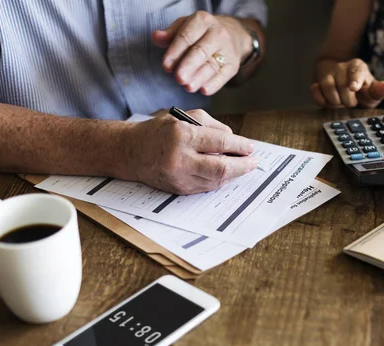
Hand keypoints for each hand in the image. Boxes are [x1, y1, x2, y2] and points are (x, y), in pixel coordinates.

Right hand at [121, 110, 257, 194]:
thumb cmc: (160, 131)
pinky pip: (206, 187)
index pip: (221, 142)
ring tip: (242, 166)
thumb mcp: (185, 118)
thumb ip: (213, 126)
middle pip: (221, 168)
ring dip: (233, 175)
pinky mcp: (179, 189)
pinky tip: (226, 173)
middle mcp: (180, 159)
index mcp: (182, 136)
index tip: (251, 147)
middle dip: (242, 166)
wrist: (130, 152)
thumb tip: (235, 140)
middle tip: (253, 162)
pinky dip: (219, 180)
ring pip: (216, 181)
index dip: (240, 146)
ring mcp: (179, 177)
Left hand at [152, 12, 251, 95]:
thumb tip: (156, 37)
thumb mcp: (184, 27)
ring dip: (199, 78)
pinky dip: (214, 84)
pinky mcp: (233, 65)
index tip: (166, 66)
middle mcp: (218, 33)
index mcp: (203, 21)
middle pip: (201, 51)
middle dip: (189, 66)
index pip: (187, 37)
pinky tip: (204, 90)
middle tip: (179, 78)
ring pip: (212, 65)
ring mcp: (227, 50)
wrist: (230, 36)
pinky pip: (223, 76)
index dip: (175, 52)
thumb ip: (169, 35)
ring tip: (188, 87)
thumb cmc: (200, 34)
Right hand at [311, 58, 383, 107]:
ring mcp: (327, 74)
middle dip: (348, 100)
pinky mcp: (316, 83)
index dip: (355, 80)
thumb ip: (378, 91)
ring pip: (327, 87)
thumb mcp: (371, 92)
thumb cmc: (360, 90)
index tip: (353, 88)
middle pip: (342, 85)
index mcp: (357, 67)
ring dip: (334, 101)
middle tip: (352, 103)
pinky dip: (321, 100)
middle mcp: (341, 67)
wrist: (341, 86)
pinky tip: (327, 102)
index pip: (356, 71)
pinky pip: (315, 91)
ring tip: (340, 103)